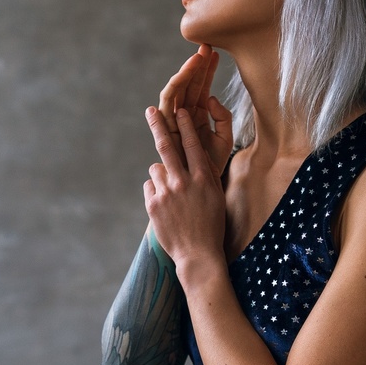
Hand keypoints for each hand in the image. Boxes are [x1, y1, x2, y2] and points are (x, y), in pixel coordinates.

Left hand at [143, 106, 225, 273]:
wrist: (198, 254)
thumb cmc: (211, 224)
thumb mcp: (215, 196)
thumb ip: (203, 175)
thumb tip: (190, 157)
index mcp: (203, 178)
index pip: (192, 144)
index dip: (184, 125)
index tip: (179, 110)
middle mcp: (184, 181)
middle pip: (166, 146)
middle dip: (158, 125)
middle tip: (151, 111)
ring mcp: (166, 193)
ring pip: (156, 169)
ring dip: (161, 176)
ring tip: (172, 195)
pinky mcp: (153, 204)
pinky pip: (150, 186)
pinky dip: (155, 192)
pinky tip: (165, 206)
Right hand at [156, 44, 234, 174]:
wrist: (203, 187)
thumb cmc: (213, 165)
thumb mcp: (225, 139)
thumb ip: (223, 117)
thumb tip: (210, 98)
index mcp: (198, 114)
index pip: (201, 86)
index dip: (207, 70)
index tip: (216, 52)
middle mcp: (184, 115)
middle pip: (188, 84)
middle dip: (196, 66)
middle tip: (205, 47)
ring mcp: (174, 121)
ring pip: (177, 92)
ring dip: (185, 74)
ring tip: (196, 59)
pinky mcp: (166, 131)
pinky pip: (165, 108)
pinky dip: (171, 93)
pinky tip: (179, 78)